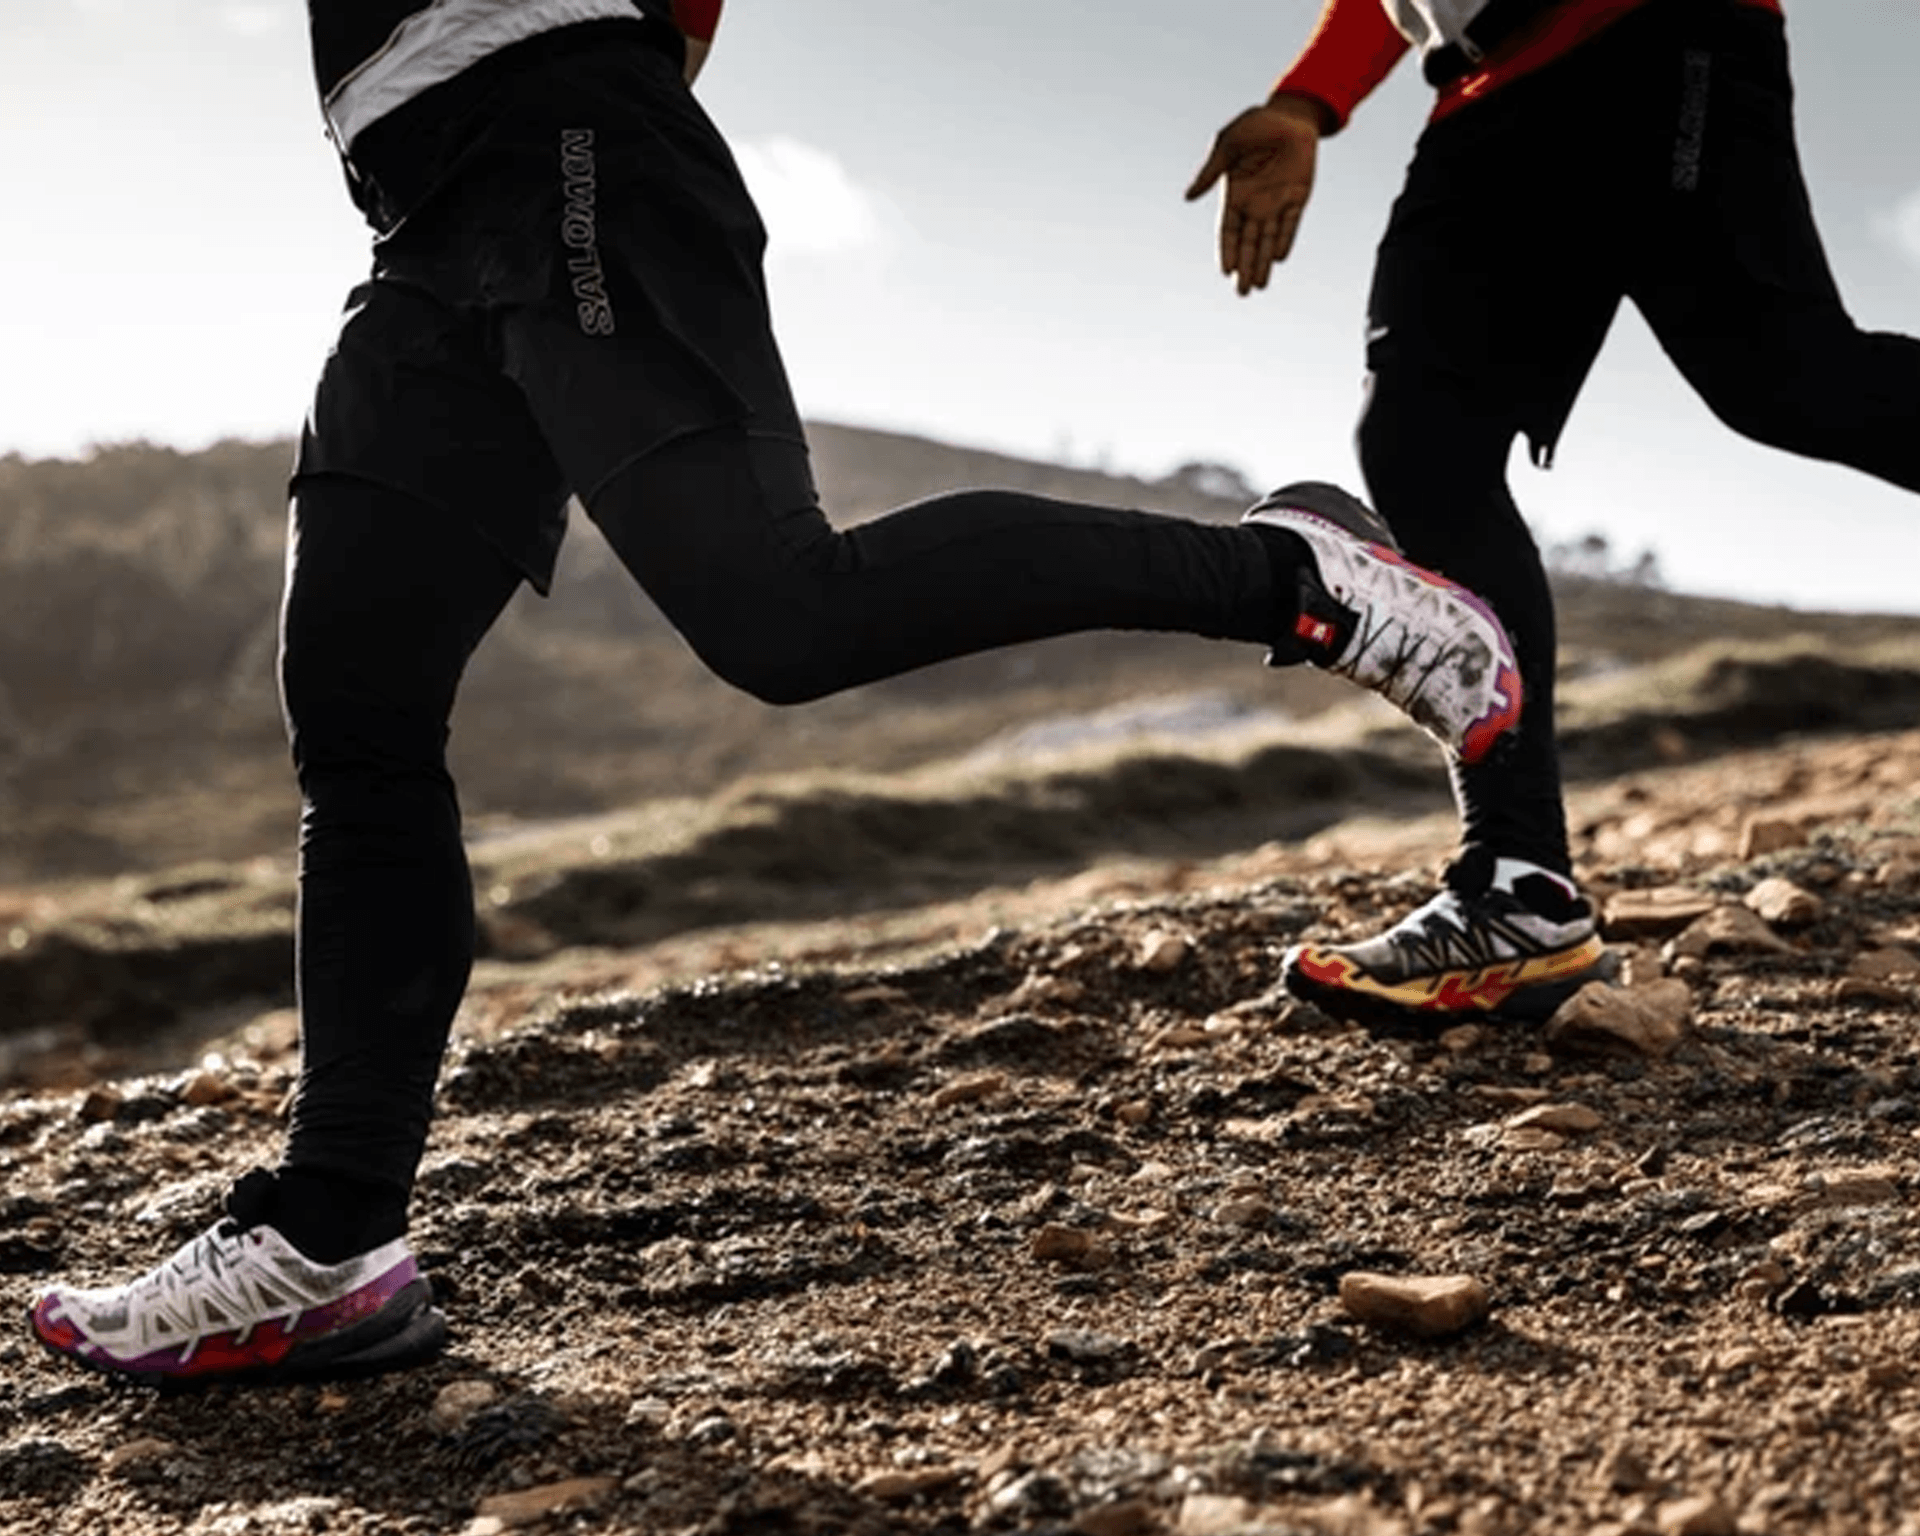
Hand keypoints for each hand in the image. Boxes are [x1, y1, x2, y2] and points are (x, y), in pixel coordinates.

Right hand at [1185, 96, 1324, 294]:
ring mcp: (1277, 203)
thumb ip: (1211, 172)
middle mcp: (1254, 205)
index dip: (1227, 251)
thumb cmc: (1255, 126)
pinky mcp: (1298, 197)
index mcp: (1234, 195)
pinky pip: (1290, 224)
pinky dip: (1285, 239)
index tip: (1226, 272)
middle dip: (1245, 268)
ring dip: (1264, 263)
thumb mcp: (1227, 144)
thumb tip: (1188, 198)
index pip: (1228, 230)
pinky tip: (1279, 258)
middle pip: (1248, 243)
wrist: (1290, 115)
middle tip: (1243, 293)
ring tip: (1260, 286)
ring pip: (1268, 240)